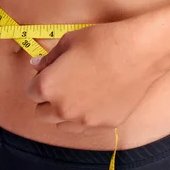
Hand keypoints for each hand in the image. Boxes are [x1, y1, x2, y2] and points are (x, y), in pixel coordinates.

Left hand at [25, 19, 164, 133]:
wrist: (138, 53)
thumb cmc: (100, 41)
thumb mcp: (68, 42)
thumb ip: (49, 58)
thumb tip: (36, 65)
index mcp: (47, 87)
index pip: (31, 92)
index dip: (38, 81)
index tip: (50, 73)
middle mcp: (62, 109)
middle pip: (42, 114)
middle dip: (47, 100)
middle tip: (61, 84)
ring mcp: (84, 121)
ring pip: (62, 125)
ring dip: (63, 112)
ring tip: (77, 94)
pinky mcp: (105, 125)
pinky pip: (86, 127)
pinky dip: (84, 118)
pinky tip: (94, 101)